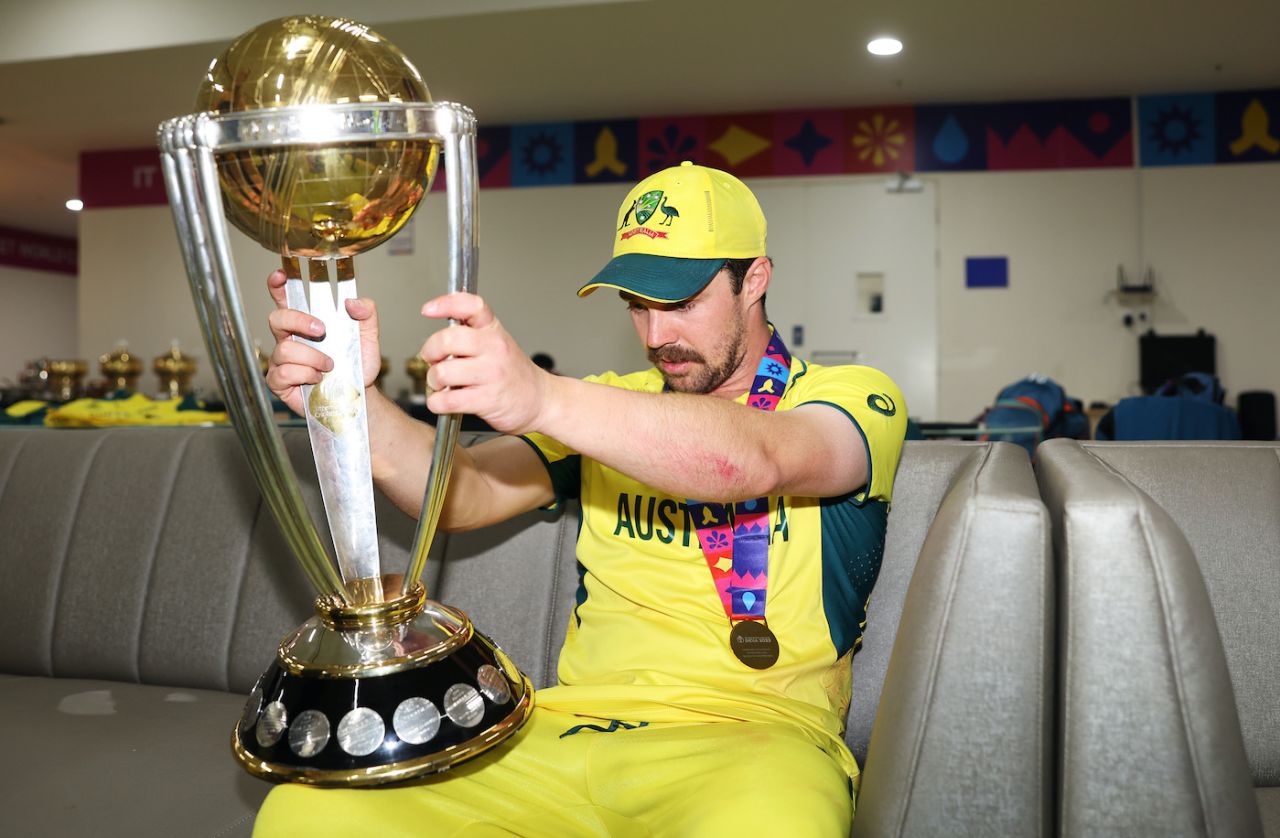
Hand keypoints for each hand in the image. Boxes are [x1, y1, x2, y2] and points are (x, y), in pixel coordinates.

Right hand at [264, 268, 382, 415]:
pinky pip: (283, 373)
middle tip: (322, 331)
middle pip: (277, 318)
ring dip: (312, 358)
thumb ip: (366, 314)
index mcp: (306, 322)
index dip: (278, 284)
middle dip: (299, 321)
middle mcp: (291, 338)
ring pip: (284, 349)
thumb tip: (352, 302)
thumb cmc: (358, 365)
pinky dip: (305, 375)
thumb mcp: (368, 337)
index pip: (286, 298)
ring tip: (330, 366)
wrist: (359, 395)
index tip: (281, 275)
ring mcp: (282, 360)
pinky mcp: (280, 382)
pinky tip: (318, 379)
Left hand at [419, 292, 550, 434]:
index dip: (445, 304)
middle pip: (447, 340)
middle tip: (433, 360)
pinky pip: (446, 400)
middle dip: (429, 352)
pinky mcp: (486, 399)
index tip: (429, 310)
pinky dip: (437, 403)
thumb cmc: (514, 374)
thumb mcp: (498, 343)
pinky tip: (445, 401)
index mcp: (494, 330)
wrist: (541, 400)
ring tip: (443, 385)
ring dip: (434, 382)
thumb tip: (436, 338)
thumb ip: (471, 334)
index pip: (470, 305)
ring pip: (442, 372)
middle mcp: (494, 348)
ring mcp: (491, 374)